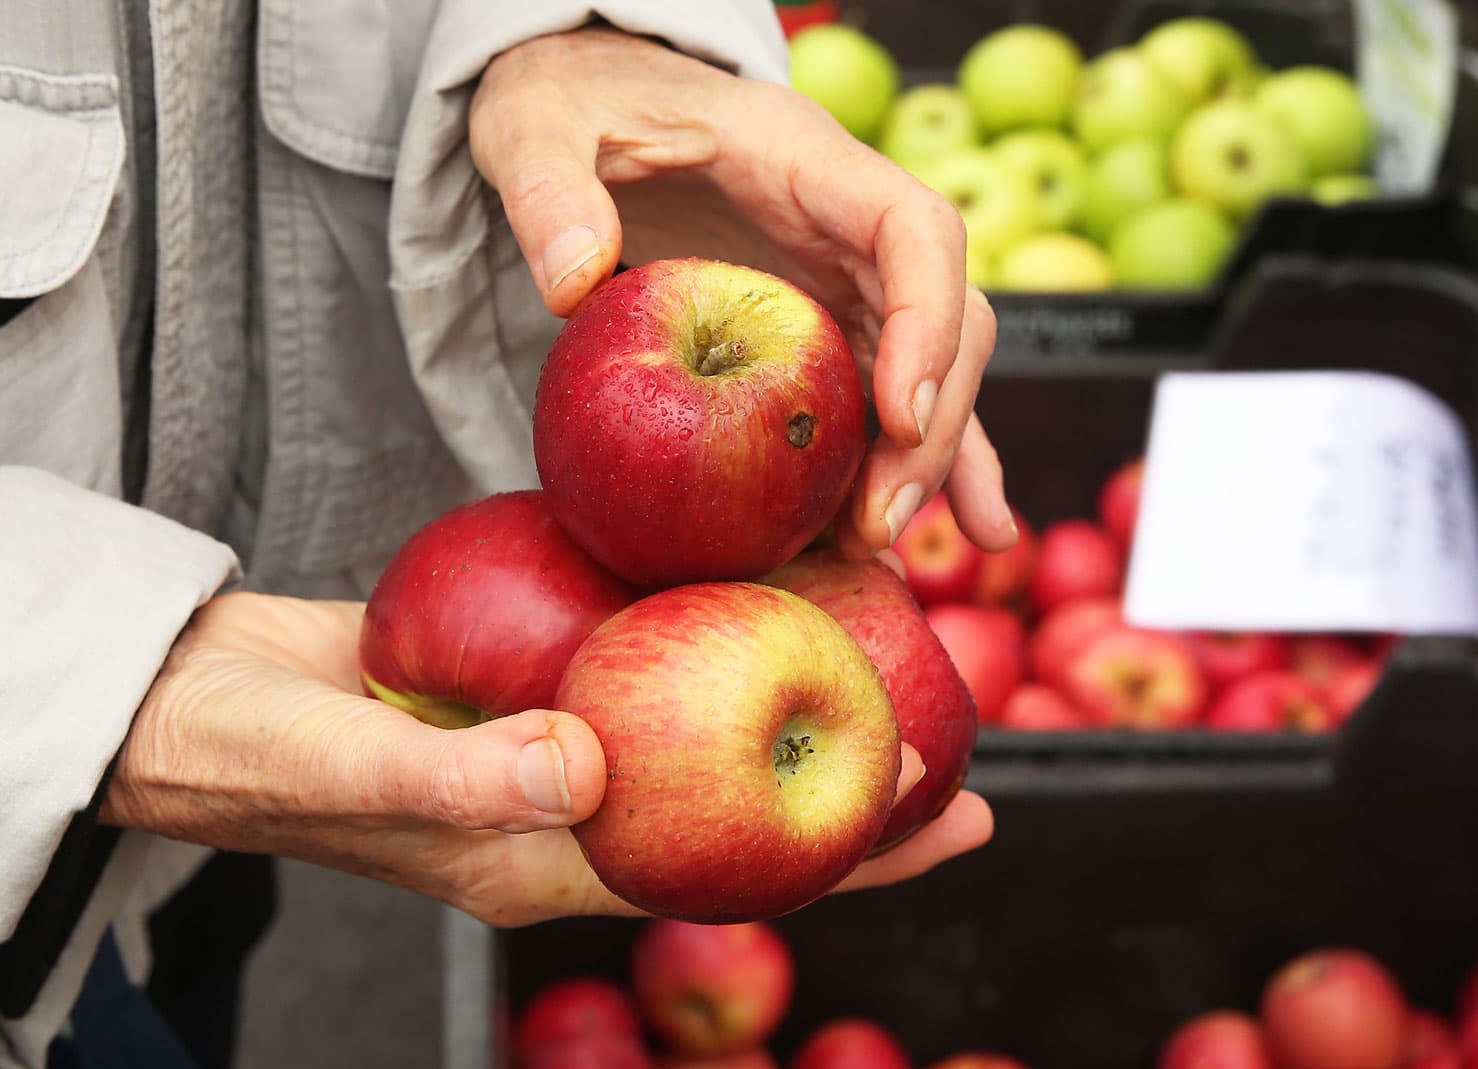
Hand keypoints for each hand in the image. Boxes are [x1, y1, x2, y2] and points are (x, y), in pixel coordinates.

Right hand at [99, 593, 992, 925]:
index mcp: (535, 861)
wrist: (173, 702)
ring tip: (880, 650)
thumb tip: (591, 769)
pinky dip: (697, 633)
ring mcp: (539, 749)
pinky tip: (748, 582)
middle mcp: (557, 811)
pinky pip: (629, 666)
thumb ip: (463, 772)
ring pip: (691, 734)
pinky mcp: (513, 684)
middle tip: (963, 732)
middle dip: (847, 784)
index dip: (844, 856)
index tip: (957, 818)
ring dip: (780, 700)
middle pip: (731, 808)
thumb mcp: (349, 762)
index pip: (720, 872)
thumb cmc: (244, 754)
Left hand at [470, 26, 1016, 559]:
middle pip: (944, 322)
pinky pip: (871, 411)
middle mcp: (844, 226)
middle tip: (875, 526)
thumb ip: (545, 188)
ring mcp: (838, 283)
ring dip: (921, 470)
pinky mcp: (814, 336)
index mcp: (803, 160)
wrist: (574, 103)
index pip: (912, 229)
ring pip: (926, 378)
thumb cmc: (567, 98)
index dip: (927, 320)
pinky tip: (893, 560)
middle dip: (929, 429)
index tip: (900, 416)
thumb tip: (570, 282)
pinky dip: (887, 477)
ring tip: (888, 559)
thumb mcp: (532, 121)